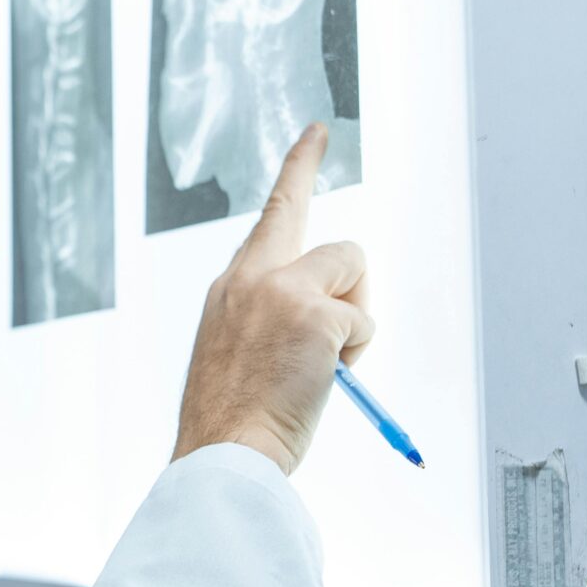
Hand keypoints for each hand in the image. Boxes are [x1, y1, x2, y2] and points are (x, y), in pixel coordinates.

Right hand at [172, 124, 374, 475]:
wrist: (223, 451)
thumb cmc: (232, 418)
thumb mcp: (235, 351)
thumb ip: (270, 316)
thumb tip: (332, 314)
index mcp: (230, 288)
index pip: (270, 215)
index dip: (299, 170)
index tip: (317, 135)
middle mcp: (252, 277)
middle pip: (320, 231)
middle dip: (333, 240)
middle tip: (326, 207)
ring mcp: (283, 291)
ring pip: (351, 270)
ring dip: (352, 315)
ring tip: (320, 366)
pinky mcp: (316, 316)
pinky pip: (363, 320)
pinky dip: (355, 352)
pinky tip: (325, 379)